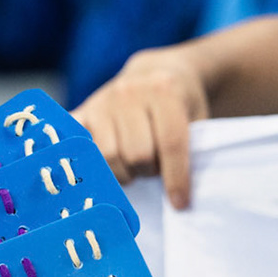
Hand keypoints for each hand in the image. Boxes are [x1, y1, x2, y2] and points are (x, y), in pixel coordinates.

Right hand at [72, 46, 209, 208]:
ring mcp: (102, 101)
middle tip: (153, 170)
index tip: (179, 203)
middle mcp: (129, 92)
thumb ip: (191, 149)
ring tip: (133, 167)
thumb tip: (178, 198)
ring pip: (109, 156)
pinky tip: (101, 169)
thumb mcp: (197, 117)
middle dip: (148, 171)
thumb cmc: (181, 104)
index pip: (170, 143)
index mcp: (164, 90)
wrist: (155, 73)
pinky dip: (90, 162)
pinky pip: (81, 147)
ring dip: (124, 171)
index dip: (176, 178)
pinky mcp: (83, 111)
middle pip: (136, 154)